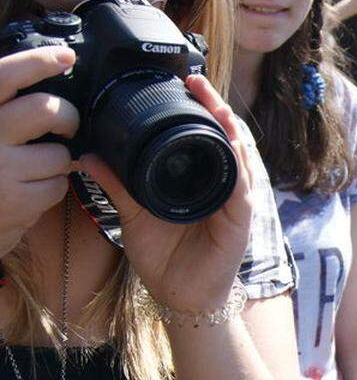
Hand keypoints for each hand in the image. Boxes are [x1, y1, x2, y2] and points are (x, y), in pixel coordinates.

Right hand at [0, 46, 79, 258]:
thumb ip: (3, 108)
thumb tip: (43, 74)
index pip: (4, 76)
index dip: (36, 62)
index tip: (65, 57)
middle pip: (46, 110)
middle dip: (67, 117)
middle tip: (65, 125)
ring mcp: (1, 169)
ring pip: (58, 154)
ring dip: (56, 162)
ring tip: (34, 168)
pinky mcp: (17, 201)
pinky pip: (57, 186)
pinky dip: (51, 189)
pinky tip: (30, 191)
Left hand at [80, 75, 254, 314]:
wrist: (182, 297)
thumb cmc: (166, 259)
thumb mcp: (135, 215)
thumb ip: (117, 185)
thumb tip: (91, 157)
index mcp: (202, 182)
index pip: (207, 138)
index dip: (202, 110)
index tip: (186, 83)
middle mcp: (223, 187)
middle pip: (229, 139)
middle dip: (218, 109)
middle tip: (198, 82)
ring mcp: (236, 203)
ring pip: (241, 158)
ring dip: (231, 131)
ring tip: (218, 106)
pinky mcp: (241, 221)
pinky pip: (242, 189)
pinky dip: (238, 168)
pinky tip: (232, 148)